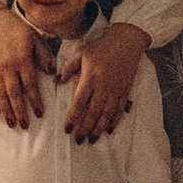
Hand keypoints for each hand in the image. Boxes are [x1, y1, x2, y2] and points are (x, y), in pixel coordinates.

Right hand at [0, 2, 44, 130]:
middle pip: (14, 93)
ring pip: (1, 94)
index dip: (34, 101)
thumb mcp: (35, 38)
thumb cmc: (18, 30)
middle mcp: (8, 67)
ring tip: (11, 123)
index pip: (30, 85)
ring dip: (6, 110)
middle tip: (25, 125)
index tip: (39, 114)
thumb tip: (53, 73)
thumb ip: (45, 55)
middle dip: (20, 111)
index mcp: (23, 60)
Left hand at [66, 19, 151, 142]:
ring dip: (98, 129)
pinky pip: (120, 110)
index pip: (79, 102)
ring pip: (107, 114)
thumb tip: (57, 82)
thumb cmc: (101, 47)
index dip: (73, 117)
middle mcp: (103, 86)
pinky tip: (108, 130)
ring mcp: (116, 90)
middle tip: (78, 141)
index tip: (67, 129)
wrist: (126, 41)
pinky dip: (114, 121)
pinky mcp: (125, 91)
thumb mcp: (81, 53)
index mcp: (90, 77)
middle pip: (93, 112)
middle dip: (85, 128)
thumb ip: (68, 68)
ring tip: (92, 140)